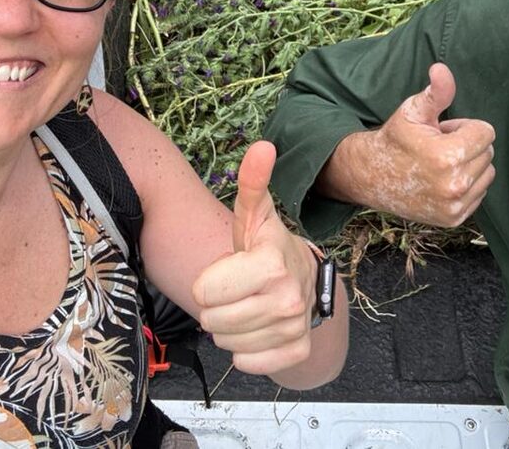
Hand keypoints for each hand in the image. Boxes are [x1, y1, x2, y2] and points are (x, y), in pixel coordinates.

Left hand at [192, 141, 318, 375]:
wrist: (305, 281)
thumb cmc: (266, 247)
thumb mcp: (254, 215)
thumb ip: (252, 182)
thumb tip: (262, 145)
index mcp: (272, 262)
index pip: (204, 292)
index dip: (209, 281)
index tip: (230, 270)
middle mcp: (288, 297)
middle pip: (211, 321)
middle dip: (217, 307)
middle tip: (237, 290)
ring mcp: (294, 327)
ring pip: (226, 343)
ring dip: (231, 328)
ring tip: (247, 304)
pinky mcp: (297, 351)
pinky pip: (247, 363)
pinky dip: (248, 351)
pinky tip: (259, 327)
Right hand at [328, 63, 494, 226]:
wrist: (372, 176)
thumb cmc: (396, 138)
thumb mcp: (413, 110)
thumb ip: (436, 92)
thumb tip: (441, 68)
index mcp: (447, 156)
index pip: (486, 132)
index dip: (464, 126)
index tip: (443, 131)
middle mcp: (454, 185)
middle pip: (488, 152)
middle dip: (467, 144)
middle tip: (438, 146)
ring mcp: (454, 205)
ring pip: (487, 173)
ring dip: (470, 164)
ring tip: (441, 163)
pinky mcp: (454, 219)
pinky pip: (480, 193)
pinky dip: (467, 184)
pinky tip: (442, 180)